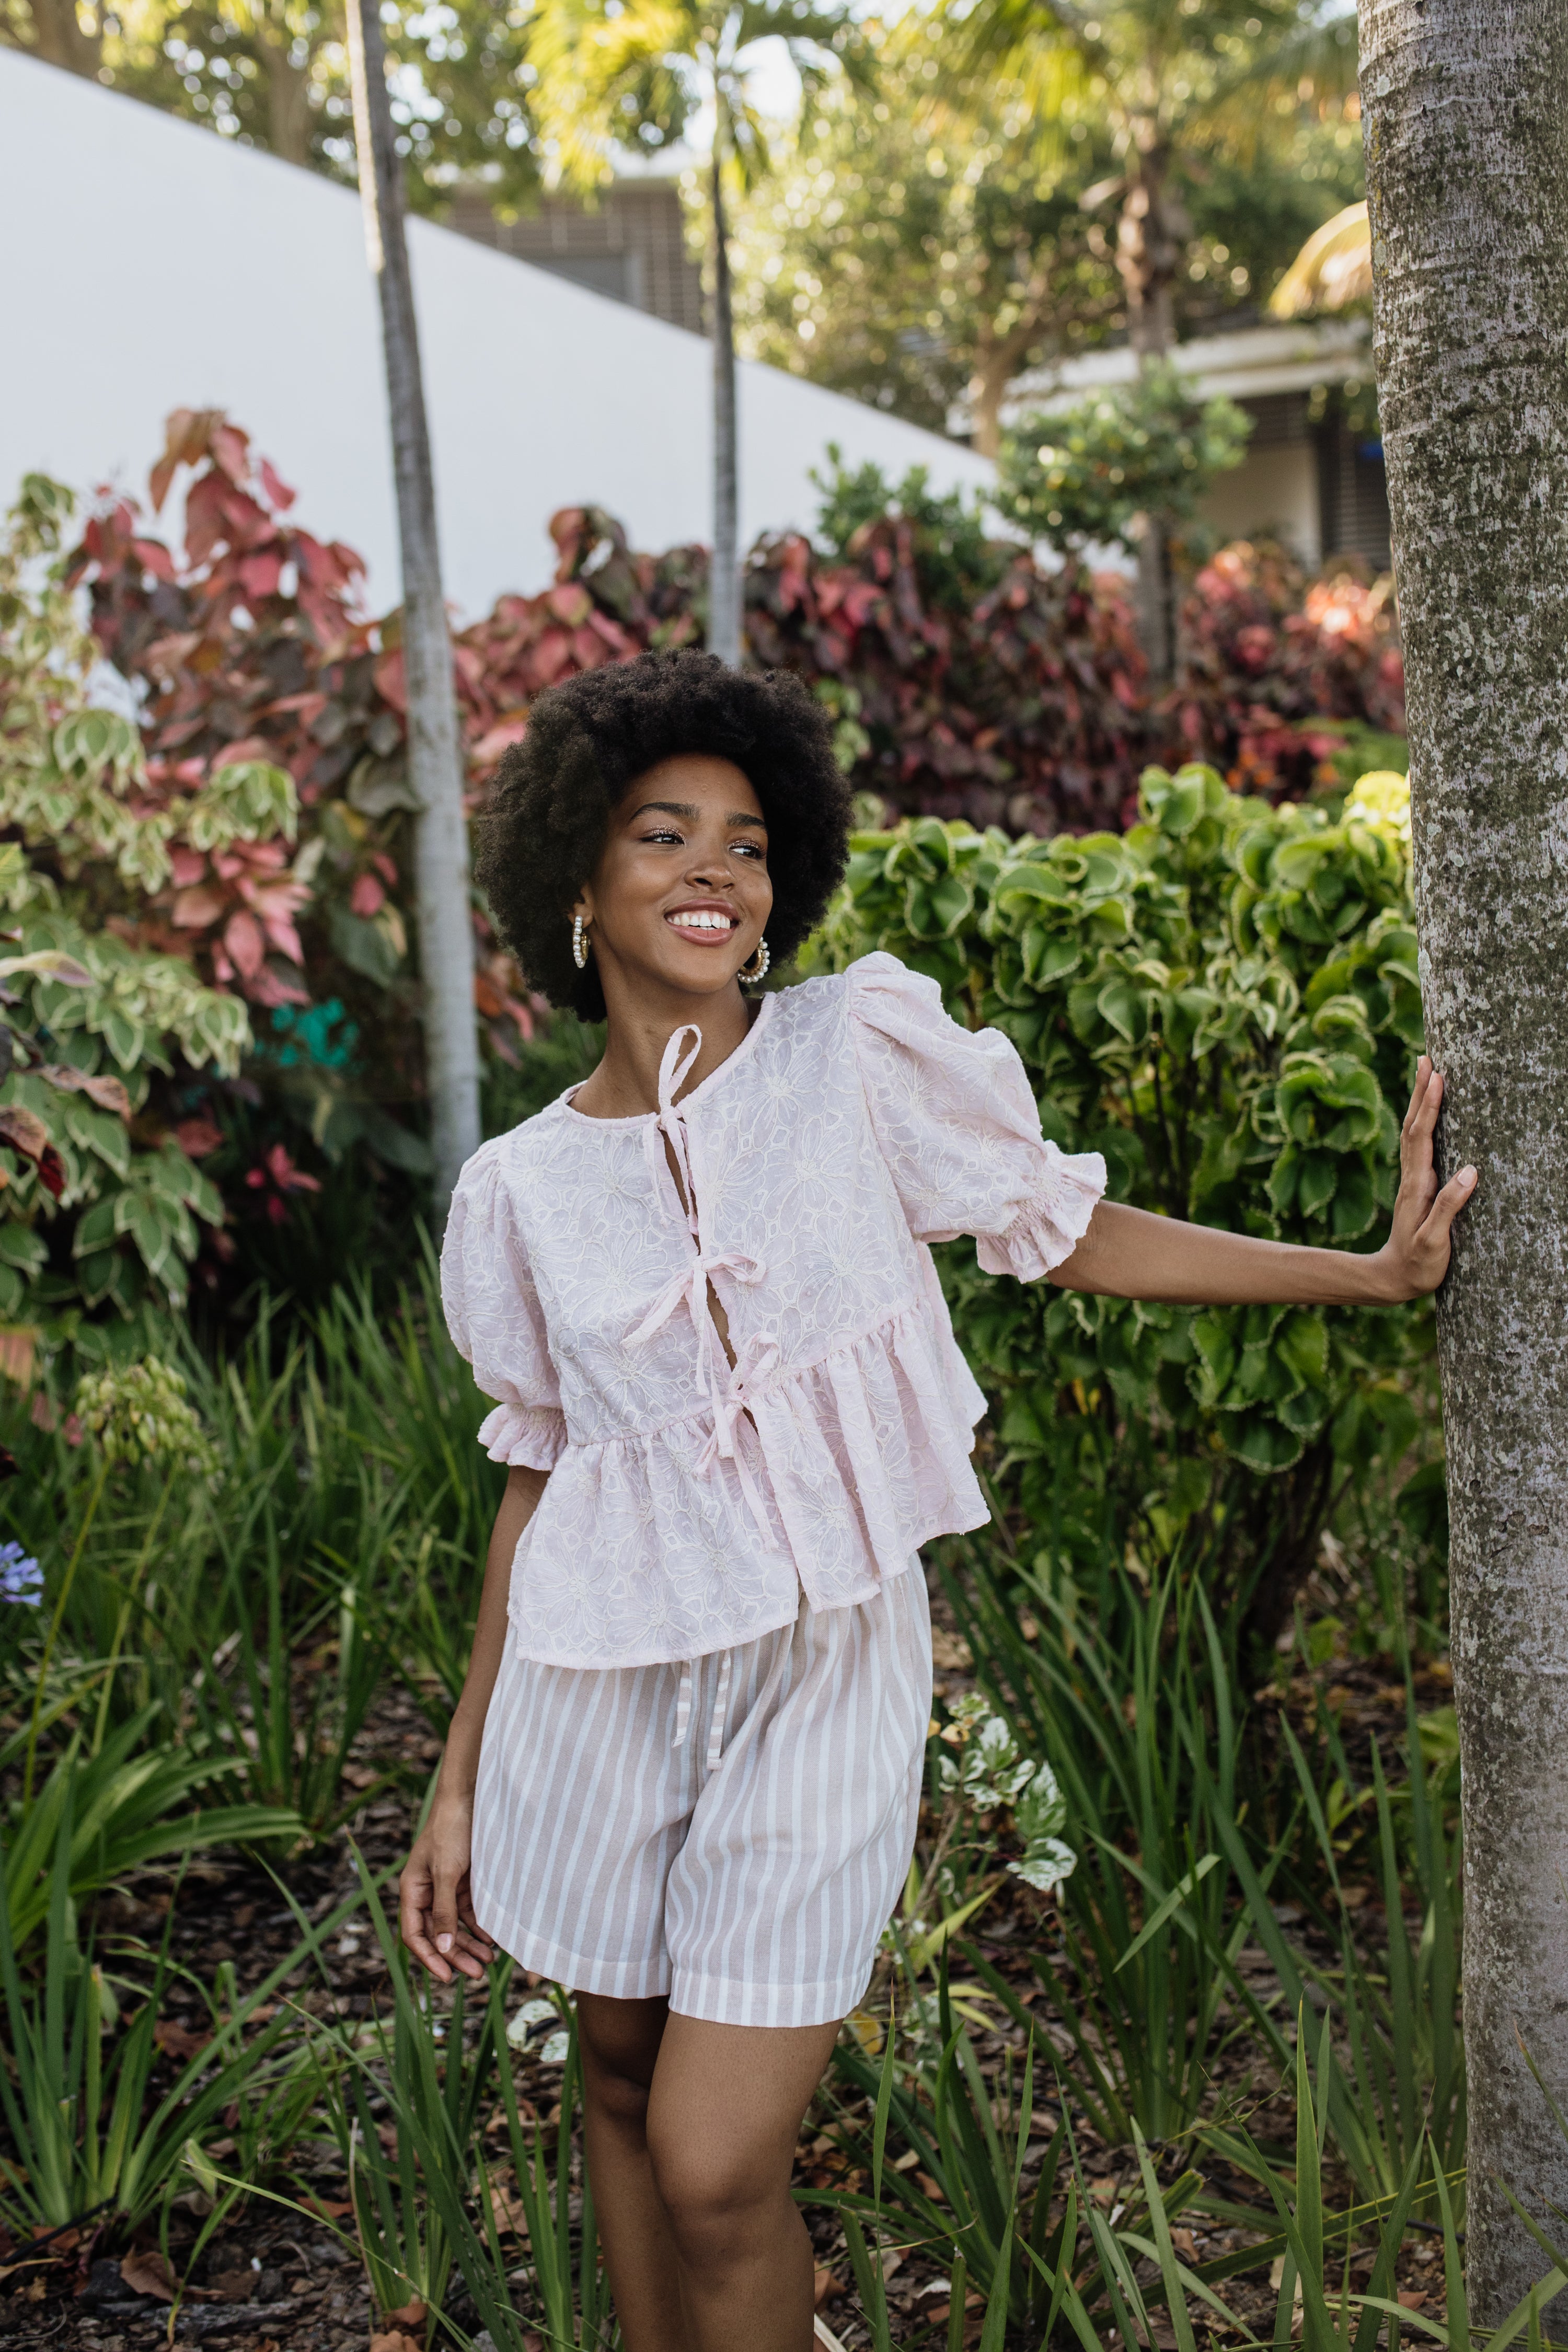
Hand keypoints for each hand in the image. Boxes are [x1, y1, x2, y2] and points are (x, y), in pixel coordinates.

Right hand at [398, 1793, 497, 1984]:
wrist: (471, 1798)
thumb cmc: (451, 1831)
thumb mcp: (447, 1872)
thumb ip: (444, 1911)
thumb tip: (442, 1949)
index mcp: (412, 1890)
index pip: (414, 1934)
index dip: (428, 1957)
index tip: (446, 1977)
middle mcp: (427, 1892)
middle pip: (437, 1934)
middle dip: (455, 1955)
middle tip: (477, 1973)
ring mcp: (446, 1887)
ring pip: (455, 1926)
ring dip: (469, 1944)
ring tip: (489, 1961)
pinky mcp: (464, 1881)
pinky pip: (469, 1911)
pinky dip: (479, 1926)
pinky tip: (492, 1938)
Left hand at [1373, 1057, 1476, 1301]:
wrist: (1392, 1279)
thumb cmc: (1417, 1264)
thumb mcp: (1434, 1241)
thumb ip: (1448, 1207)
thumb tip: (1469, 1171)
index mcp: (1418, 1185)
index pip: (1422, 1136)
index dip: (1430, 1106)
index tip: (1437, 1076)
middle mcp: (1412, 1177)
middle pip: (1414, 1125)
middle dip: (1422, 1091)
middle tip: (1428, 1058)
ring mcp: (1413, 1180)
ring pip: (1414, 1132)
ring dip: (1419, 1102)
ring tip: (1427, 1073)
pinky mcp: (1417, 1187)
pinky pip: (1419, 1145)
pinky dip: (1423, 1122)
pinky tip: (1428, 1114)